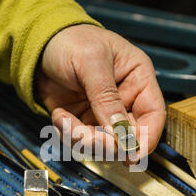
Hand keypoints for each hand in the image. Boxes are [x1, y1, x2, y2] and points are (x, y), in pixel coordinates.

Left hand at [37, 24, 165, 161]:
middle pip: (128, 137)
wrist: (42, 45)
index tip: (132, 155)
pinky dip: (68, 135)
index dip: (146, 139)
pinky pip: (82, 142)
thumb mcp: (91, 61)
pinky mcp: (85, 122)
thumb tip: (119, 130)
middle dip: (106, 143)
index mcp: (138, 79)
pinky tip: (59, 116)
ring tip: (63, 119)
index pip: (153, 115)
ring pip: (104, 145)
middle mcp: (126, 100)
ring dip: (81, 139)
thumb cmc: (72, 40)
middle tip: (84, 137)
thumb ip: (106, 96)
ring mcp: (104, 114)